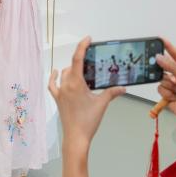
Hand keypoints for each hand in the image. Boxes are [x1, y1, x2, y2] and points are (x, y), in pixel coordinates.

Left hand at [49, 37, 126, 152]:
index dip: (82, 46)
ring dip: (72, 69)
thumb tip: (123, 88)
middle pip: (72, 65)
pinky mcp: (57, 99)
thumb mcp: (102, 104)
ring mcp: (60, 92)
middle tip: (92, 60)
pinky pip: (52, 84)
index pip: (78, 59)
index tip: (88, 39)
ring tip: (83, 70)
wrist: (76, 137)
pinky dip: (54, 77)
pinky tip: (56, 72)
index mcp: (76, 83)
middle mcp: (65, 85)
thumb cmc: (88, 121)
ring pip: (64, 73)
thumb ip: (112, 93)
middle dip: (81, 60)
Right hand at [155, 38, 175, 148]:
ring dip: (168, 85)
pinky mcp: (168, 94)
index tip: (159, 39)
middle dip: (162, 69)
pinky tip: (174, 97)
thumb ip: (172, 67)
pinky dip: (166, 93)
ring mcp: (174, 85)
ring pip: (161, 79)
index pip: (175, 54)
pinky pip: (160, 89)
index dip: (167, 46)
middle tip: (157, 65)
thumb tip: (159, 58)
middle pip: (165, 67)